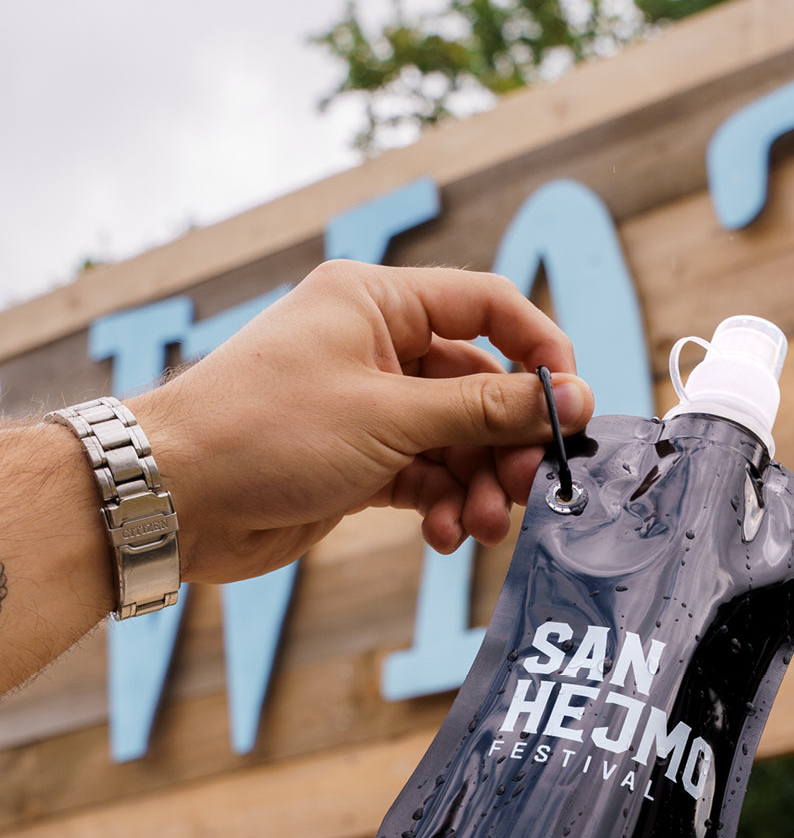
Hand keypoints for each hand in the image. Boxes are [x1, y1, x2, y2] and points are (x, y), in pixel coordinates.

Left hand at [134, 262, 594, 582]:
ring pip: (457, 441)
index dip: (540, 353)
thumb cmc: (265, 431)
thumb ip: (486, 409)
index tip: (572, 406)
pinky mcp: (359, 462)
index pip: (489, 307)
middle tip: (530, 488)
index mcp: (379, 303)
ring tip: (484, 526)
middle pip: (479, 386)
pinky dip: (443, 505)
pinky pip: (427, 477)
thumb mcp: (390, 415)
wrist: (177, 498)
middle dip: (507, 442)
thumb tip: (571, 398)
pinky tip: (441, 534)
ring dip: (479, 486)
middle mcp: (377, 347)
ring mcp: (368, 407)